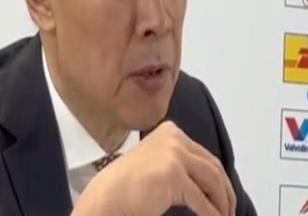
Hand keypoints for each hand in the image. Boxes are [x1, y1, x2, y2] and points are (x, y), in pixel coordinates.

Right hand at [72, 121, 235, 215]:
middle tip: (229, 211)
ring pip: (213, 181)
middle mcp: (173, 137)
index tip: (224, 196)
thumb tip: (211, 182)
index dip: (218, 178)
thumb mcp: (158, 162)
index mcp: (170, 131)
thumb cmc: (128, 184)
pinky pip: (202, 200)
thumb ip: (181, 162)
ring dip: (222, 203)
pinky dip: (211, 214)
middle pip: (213, 166)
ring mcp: (174, 154)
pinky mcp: (174, 174)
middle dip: (225, 192)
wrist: (108, 196)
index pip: (204, 155)